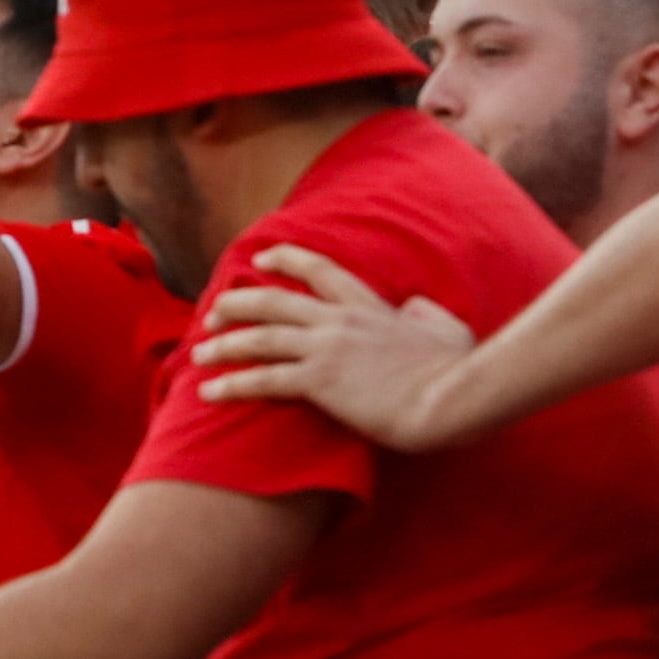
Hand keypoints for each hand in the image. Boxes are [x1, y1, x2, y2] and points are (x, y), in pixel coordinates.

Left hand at [187, 244, 482, 446]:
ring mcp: (326, 349)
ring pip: (259, 338)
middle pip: (272, 302)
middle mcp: (338, 321)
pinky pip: (263, 380)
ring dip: (223, 345)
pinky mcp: (319, 382)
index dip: (285, 260)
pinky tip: (209, 391)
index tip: (259, 260)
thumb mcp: (449, 329)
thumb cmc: (459, 371)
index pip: (319, 271)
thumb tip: (414, 308)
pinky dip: (232, 383)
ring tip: (199, 353)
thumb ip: (426, 314)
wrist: (454, 398)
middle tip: (212, 313)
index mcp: (368, 306)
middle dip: (236, 305)